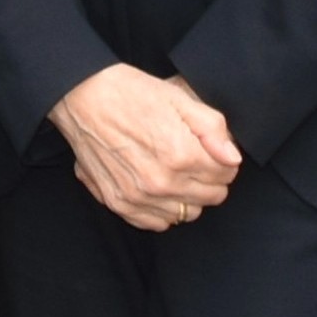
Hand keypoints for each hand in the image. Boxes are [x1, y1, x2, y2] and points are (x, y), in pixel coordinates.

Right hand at [47, 66, 242, 231]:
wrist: (83, 97)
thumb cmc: (131, 93)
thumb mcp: (179, 98)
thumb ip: (212, 129)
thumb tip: (232, 157)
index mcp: (181, 154)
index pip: (226, 174)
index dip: (224, 160)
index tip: (213, 149)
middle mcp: (161, 183)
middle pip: (211, 197)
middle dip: (211, 178)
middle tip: (196, 158)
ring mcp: (138, 197)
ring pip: (187, 214)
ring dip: (188, 196)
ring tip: (176, 171)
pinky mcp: (119, 203)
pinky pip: (157, 223)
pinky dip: (163, 209)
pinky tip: (158, 187)